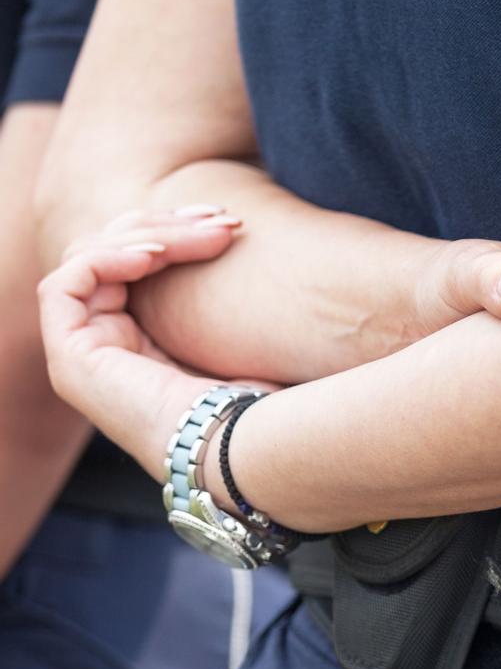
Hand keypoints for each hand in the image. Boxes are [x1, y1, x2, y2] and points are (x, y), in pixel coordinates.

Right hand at [39, 208, 243, 473]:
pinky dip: (107, 258)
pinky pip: (67, 283)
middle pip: (113, 257)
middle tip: (222, 217)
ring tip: (202, 233)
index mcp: (145, 345)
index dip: (177, 233)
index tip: (230, 221)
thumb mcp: (245, 338)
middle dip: (166, 226)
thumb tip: (245, 235)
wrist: (248, 451)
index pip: (138, 267)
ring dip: (146, 236)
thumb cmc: (264, 406)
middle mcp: (107, 348)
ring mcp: (82, 355)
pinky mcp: (67, 358)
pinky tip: (157, 255)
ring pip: (90, 261)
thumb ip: (228, 297)